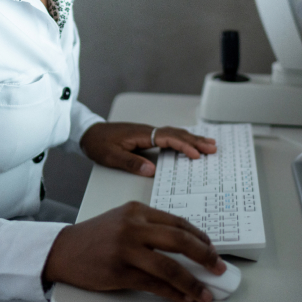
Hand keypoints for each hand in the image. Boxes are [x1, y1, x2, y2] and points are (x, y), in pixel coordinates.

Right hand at [42, 201, 225, 301]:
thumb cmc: (95, 236)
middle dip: (204, 255)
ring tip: (205, 291)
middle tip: (219, 267)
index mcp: (138, 209)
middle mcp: (134, 225)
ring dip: (192, 281)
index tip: (212, 248)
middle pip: (179, 239)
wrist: (64, 250)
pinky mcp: (120, 271)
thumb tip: (183, 245)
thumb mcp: (123, 220)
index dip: (199, 237)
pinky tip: (184, 298)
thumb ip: (150, 227)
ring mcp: (126, 248)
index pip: (177, 222)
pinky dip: (173, 293)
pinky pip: (154, 284)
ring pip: (169, 266)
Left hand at [80, 122, 216, 176]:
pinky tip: (189, 143)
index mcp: (141, 134)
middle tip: (212, 148)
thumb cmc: (98, 143)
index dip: (183, 146)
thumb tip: (152, 170)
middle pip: (176, 133)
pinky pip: (169, 136)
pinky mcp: (147, 136)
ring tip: (208, 144)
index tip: (196, 154)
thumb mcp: (111, 156)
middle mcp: (147, 131)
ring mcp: (148, 132)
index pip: (168, 138)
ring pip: (174, 133)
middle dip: (195, 140)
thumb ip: (131, 162)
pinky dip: (182, 139)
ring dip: (192, 138)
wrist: (88, 133)